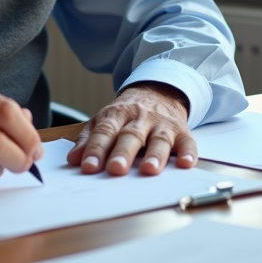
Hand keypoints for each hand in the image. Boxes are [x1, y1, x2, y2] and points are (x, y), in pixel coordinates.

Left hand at [66, 83, 194, 176]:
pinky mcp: (181, 131)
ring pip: (159, 139)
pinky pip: (187, 142)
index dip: (96, 149)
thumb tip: (73, 159)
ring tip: (149, 170)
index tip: (89, 167)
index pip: (105, 132)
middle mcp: (140, 118)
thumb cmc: (128, 114)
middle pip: (131, 135)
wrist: (158, 92)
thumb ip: (89, 139)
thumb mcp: (106, 120)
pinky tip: (186, 164)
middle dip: (123, 153)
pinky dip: (188, 153)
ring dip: (155, 155)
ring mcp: (162, 124)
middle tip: (115, 169)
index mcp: (117, 115)